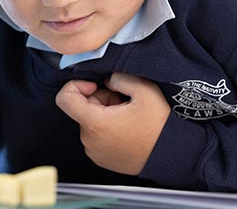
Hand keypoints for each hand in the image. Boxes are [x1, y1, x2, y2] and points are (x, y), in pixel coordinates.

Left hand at [55, 72, 169, 174]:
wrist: (172, 156)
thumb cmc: (159, 127)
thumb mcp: (144, 90)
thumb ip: (120, 77)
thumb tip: (107, 81)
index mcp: (95, 123)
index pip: (64, 99)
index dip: (75, 85)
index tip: (94, 85)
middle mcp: (89, 140)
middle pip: (81, 108)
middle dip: (100, 99)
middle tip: (122, 102)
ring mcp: (94, 151)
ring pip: (89, 121)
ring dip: (104, 114)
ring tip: (127, 116)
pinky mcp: (101, 158)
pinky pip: (95, 135)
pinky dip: (106, 128)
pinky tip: (126, 128)